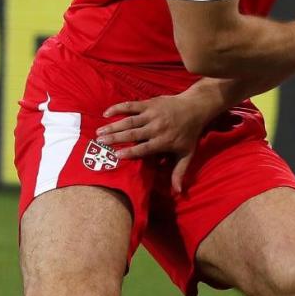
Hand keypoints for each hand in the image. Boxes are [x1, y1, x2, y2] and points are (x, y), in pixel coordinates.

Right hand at [97, 89, 217, 194]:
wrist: (195, 108)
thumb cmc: (189, 134)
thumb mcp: (187, 154)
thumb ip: (179, 172)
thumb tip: (177, 192)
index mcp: (164, 141)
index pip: (144, 148)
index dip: (130, 152)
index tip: (116, 155)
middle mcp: (156, 128)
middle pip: (133, 134)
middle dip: (115, 138)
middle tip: (100, 142)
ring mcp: (152, 114)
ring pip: (129, 121)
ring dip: (113, 126)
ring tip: (99, 132)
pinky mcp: (149, 103)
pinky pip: (131, 105)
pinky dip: (118, 108)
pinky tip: (106, 113)